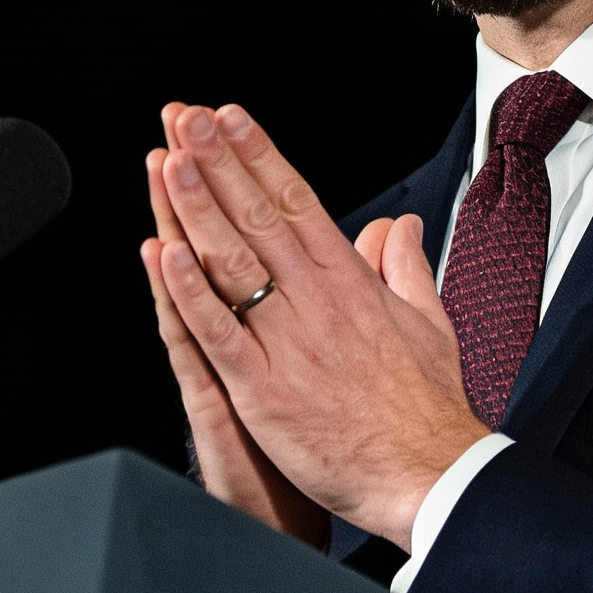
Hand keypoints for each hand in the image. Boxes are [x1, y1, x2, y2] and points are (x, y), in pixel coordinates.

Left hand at [153, 103, 489, 549]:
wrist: (429, 474)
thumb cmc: (428, 410)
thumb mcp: (429, 322)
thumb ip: (405, 268)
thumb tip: (398, 228)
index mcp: (351, 283)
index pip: (297, 202)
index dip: (259, 155)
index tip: (230, 118)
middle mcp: (315, 302)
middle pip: (256, 216)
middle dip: (217, 162)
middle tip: (185, 118)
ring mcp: (286, 343)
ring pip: (231, 262)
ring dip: (196, 208)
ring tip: (169, 160)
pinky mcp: (263, 390)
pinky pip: (218, 332)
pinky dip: (189, 292)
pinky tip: (163, 255)